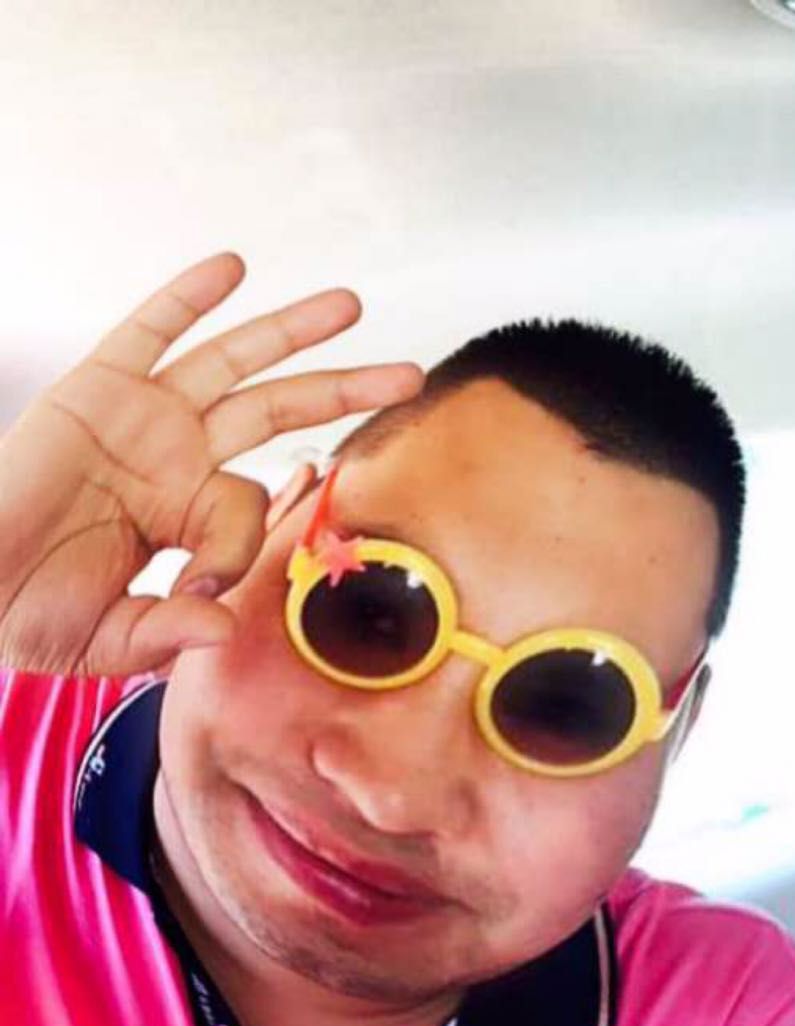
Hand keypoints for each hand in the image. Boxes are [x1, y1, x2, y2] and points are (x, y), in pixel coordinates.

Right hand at [0, 252, 422, 676]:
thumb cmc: (26, 612)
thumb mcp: (109, 638)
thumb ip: (169, 633)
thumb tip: (224, 629)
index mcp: (185, 514)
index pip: (250, 507)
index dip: (237, 546)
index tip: (197, 586)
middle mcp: (175, 457)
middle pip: (278, 409)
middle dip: (342, 390)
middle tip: (407, 375)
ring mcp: (141, 417)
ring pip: (232, 362)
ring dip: (291, 331)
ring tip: (351, 304)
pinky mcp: (96, 387)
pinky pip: (149, 331)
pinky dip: (187, 298)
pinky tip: (233, 268)